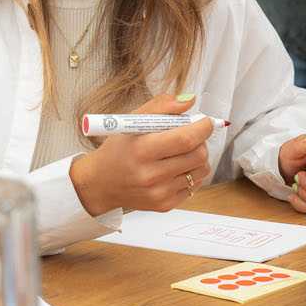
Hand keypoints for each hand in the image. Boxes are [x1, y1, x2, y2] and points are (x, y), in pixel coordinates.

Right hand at [70, 93, 216, 215]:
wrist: (101, 183)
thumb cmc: (118, 149)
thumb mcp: (131, 121)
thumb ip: (161, 106)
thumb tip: (189, 100)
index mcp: (141, 150)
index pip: (185, 139)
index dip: (202, 128)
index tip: (205, 121)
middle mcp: (150, 175)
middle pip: (198, 155)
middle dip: (202, 141)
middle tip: (193, 135)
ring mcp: (159, 192)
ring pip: (201, 171)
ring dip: (199, 157)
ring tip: (183, 151)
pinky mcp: (165, 204)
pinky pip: (194, 186)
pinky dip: (192, 173)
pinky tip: (176, 167)